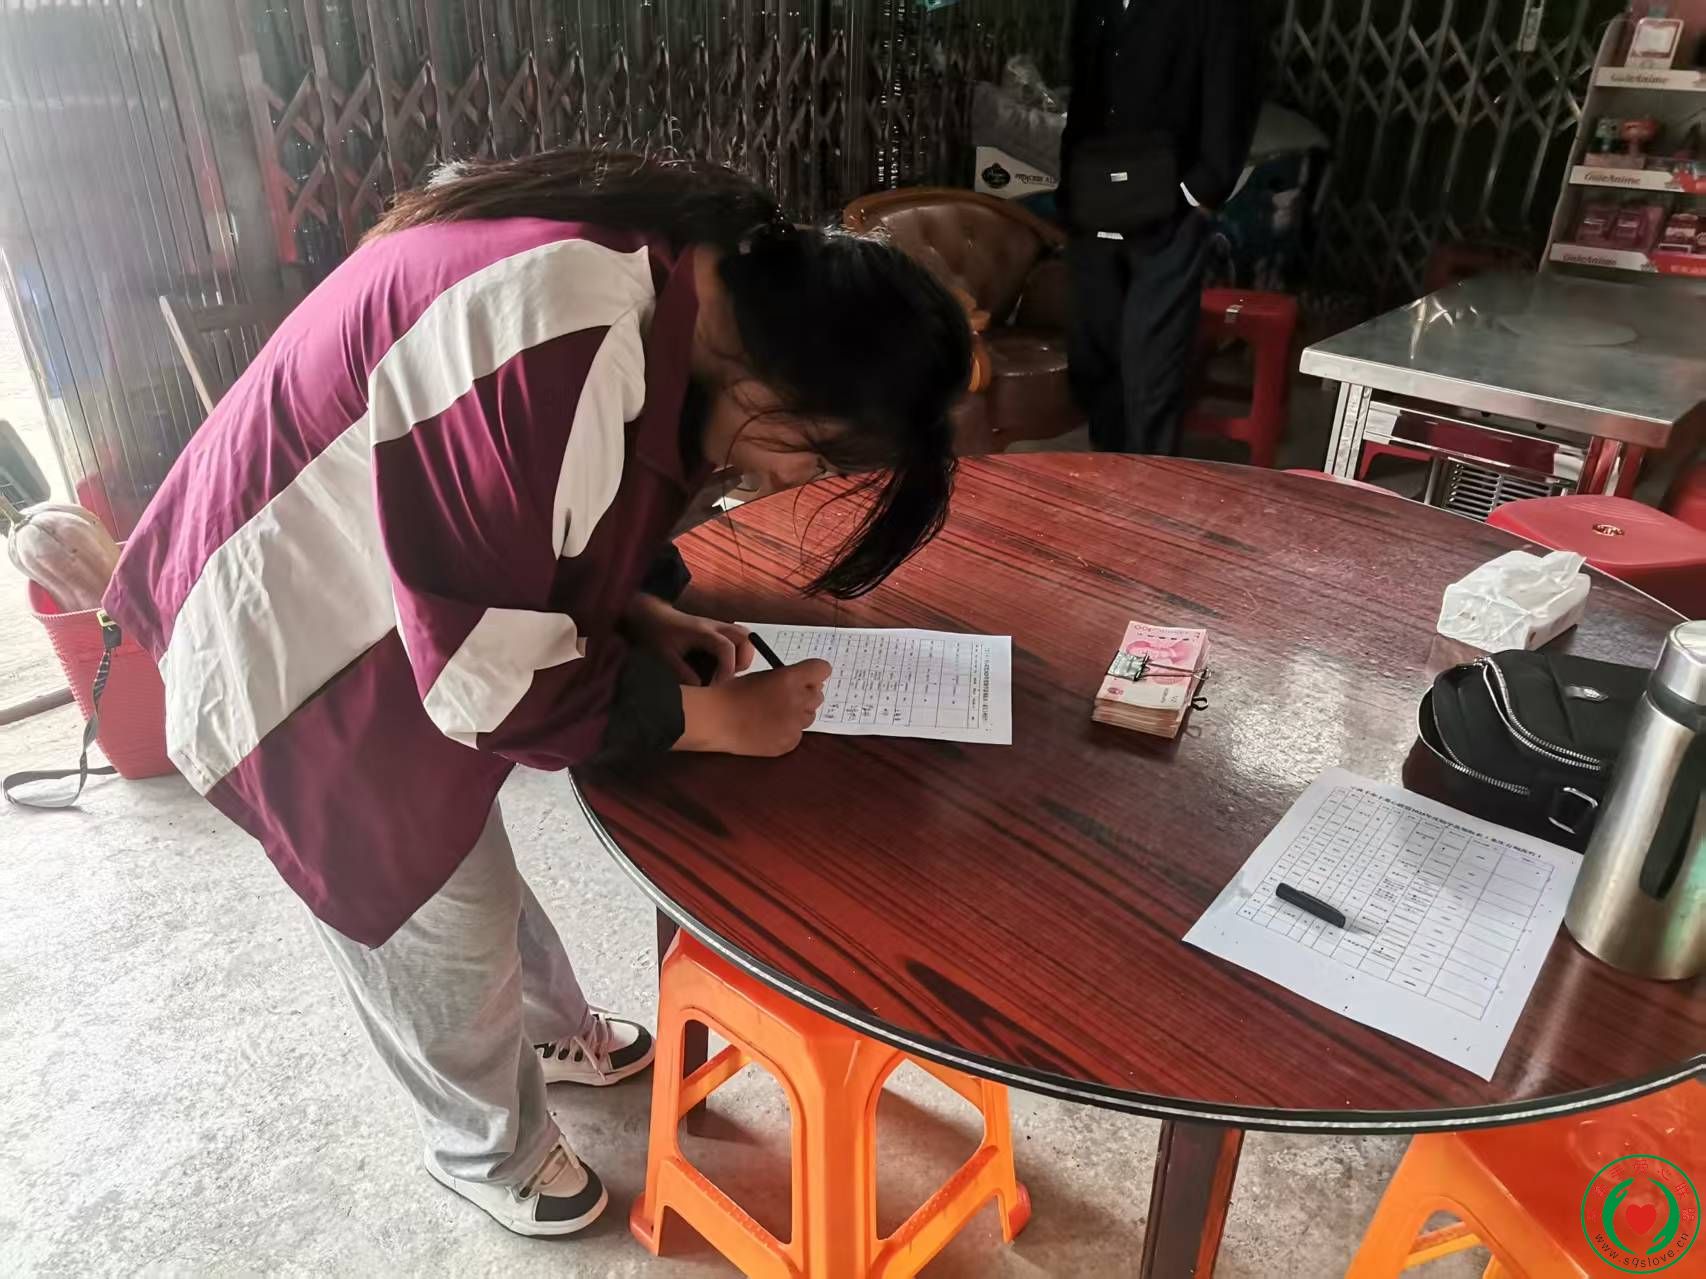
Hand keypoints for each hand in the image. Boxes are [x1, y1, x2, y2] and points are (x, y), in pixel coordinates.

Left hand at [622, 594, 754, 683]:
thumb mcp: (665, 656)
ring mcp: (717, 626)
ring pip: (745, 636)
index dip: (727, 668)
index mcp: (702, 631)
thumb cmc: (658, 634)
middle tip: (728, 675)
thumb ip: (682, 672)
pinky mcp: (716, 629)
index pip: (726, 647)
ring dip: (743, 655)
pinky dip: (737, 652)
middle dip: (743, 660)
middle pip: (746, 637)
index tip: (718, 683)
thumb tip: (700, 687)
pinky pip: (736, 638)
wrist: (652, 615)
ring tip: (727, 671)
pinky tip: (721, 665)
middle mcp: (714, 626)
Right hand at [676, 660, 831, 756]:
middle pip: (818, 695)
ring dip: (798, 713)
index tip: (808, 677)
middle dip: (806, 694)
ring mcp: (794, 724)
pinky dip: (787, 731)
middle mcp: (797, 701)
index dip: (815, 672)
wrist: (716, 719)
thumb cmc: (733, 693)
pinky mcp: (788, 743)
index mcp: (789, 678)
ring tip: (774, 714)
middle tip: (788, 696)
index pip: (822, 669)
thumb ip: (786, 678)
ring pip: (809, 716)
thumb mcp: (762, 676)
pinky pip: (797, 734)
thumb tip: (805, 682)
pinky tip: (768, 729)